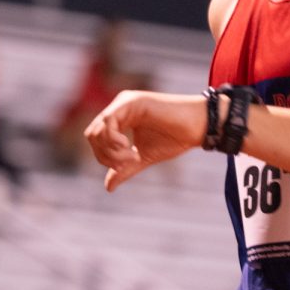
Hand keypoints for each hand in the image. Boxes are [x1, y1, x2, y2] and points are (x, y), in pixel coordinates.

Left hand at [84, 91, 208, 190]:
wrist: (197, 127)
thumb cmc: (174, 139)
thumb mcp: (143, 157)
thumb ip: (124, 169)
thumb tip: (108, 188)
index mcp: (119, 118)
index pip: (95, 139)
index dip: (104, 157)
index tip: (126, 166)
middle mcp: (118, 108)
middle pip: (92, 134)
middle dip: (105, 154)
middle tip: (128, 162)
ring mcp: (124, 103)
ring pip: (97, 129)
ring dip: (111, 150)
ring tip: (132, 156)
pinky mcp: (132, 101)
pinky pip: (108, 121)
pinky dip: (113, 140)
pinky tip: (129, 147)